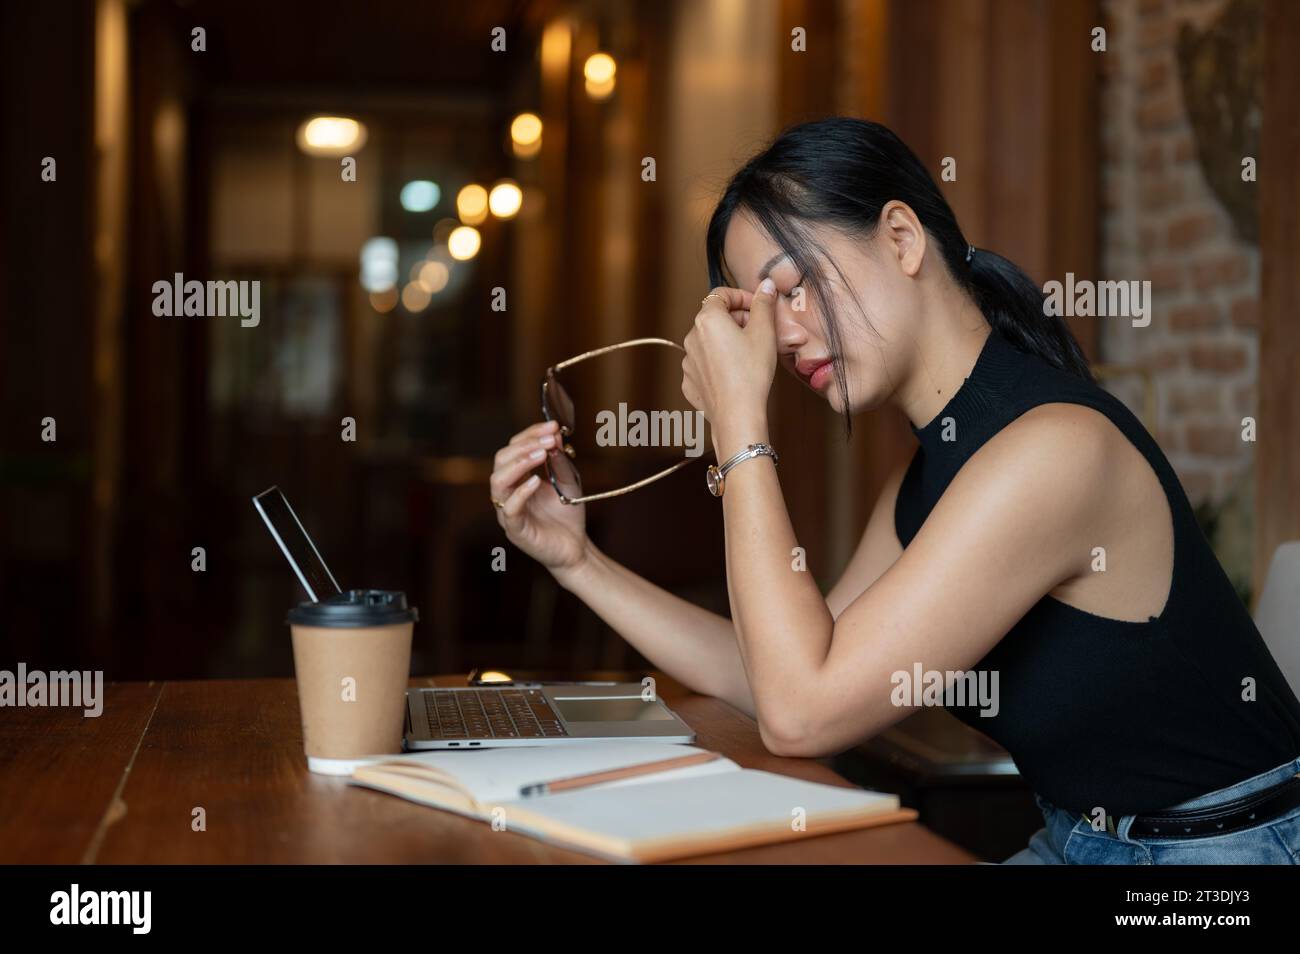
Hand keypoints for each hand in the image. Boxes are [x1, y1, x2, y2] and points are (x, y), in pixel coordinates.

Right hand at [490, 420, 587, 574]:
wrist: (575, 547)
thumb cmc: (567, 513)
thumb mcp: (568, 481)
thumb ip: (560, 460)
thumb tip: (555, 436)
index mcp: (517, 477)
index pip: (514, 448)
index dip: (531, 434)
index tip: (553, 426)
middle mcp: (507, 491)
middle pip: (501, 460)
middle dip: (525, 445)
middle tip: (549, 440)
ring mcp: (508, 510)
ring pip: (498, 482)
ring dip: (519, 463)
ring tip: (541, 454)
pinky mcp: (515, 530)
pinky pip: (510, 509)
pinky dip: (521, 492)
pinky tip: (536, 481)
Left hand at [681, 280, 776, 455]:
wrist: (737, 414)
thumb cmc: (751, 372)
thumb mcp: (764, 332)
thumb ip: (764, 304)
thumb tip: (767, 285)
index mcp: (708, 319)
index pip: (721, 294)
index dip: (742, 297)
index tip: (759, 307)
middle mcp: (692, 337)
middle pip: (714, 318)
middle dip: (737, 320)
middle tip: (760, 331)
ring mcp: (688, 361)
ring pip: (709, 342)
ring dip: (727, 341)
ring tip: (749, 355)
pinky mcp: (690, 382)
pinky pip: (704, 364)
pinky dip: (718, 363)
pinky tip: (736, 373)